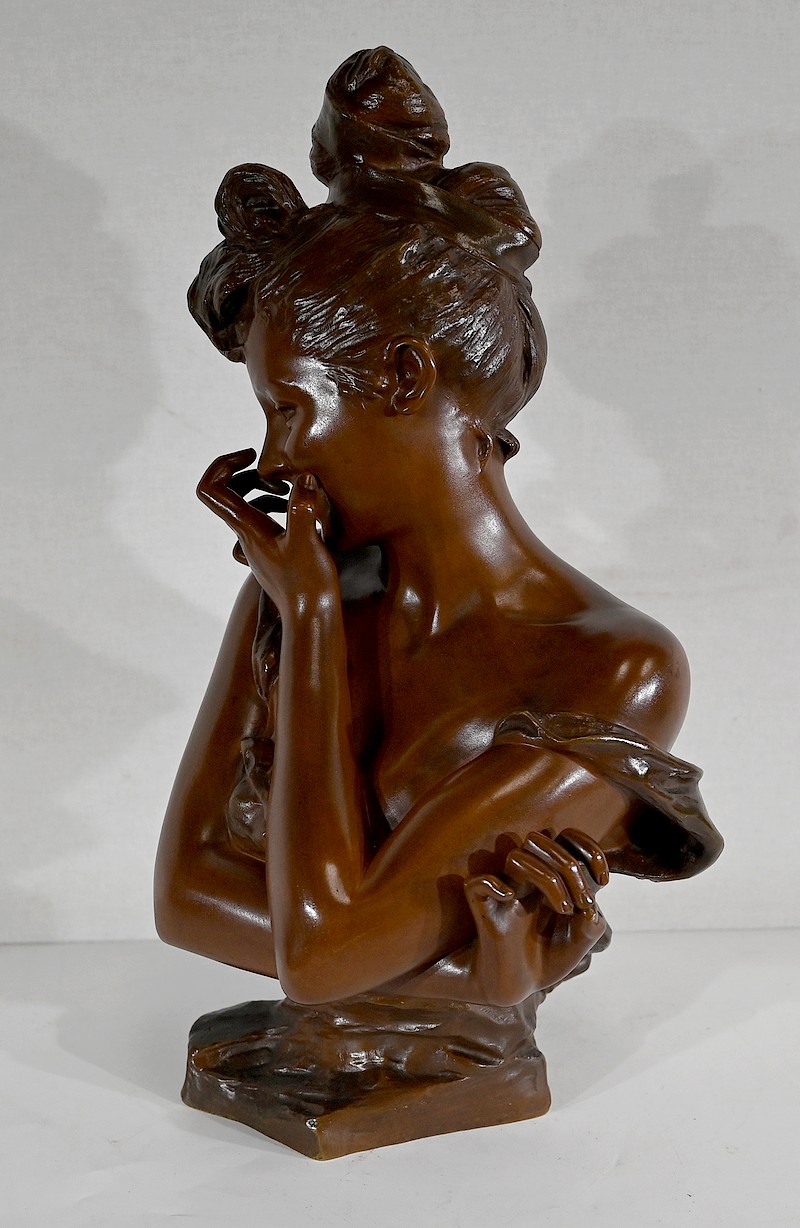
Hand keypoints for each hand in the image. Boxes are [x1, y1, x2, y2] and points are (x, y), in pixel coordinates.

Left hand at [196, 449, 337, 618]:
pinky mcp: (274, 553)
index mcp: (247, 528)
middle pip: (225, 493)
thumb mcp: (307, 542)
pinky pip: (263, 522)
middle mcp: (246, 536)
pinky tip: (302, 512)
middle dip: (246, 473)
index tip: (254, 457)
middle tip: (277, 474)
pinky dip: (276, 508)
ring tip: (290, 490)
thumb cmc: (308, 584)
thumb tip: (303, 478)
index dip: (224, 464)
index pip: (211, 489)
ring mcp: (258, 546)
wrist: (313, 619)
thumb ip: (303, 508)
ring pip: (245, 507)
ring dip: (262, 489)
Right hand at [462, 828, 609, 1004]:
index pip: (564, 839)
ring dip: (547, 878)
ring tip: (564, 909)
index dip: (588, 848)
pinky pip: (477, 883)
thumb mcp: (580, 945)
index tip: (604, 880)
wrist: (519, 988)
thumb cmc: (548, 960)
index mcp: (551, 876)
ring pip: (516, 857)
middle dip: (569, 867)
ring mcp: (505, 893)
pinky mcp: (485, 911)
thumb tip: (588, 908)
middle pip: (540, 841)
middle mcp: (527, 879)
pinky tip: (510, 900)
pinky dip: (493, 885)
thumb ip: (591, 925)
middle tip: (583, 904)